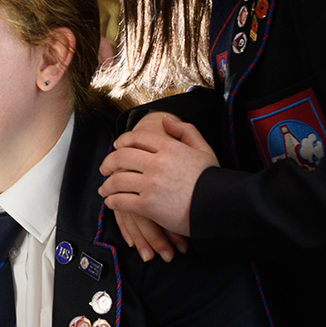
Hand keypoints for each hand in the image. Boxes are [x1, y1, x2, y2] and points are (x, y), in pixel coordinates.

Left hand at [99, 113, 216, 259]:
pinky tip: (111, 202)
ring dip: (107, 185)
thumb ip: (185, 130)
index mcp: (169, 147)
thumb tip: (165, 121)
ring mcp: (151, 184)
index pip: (137, 138)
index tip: (116, 147)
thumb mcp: (203, 149)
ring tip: (105, 189)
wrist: (221, 206)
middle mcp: (157, 163)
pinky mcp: (148, 205)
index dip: (122, 141)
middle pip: (122, 157)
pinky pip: (122, 201)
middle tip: (104, 168)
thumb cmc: (213, 179)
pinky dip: (112, 202)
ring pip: (118, 180)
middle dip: (108, 162)